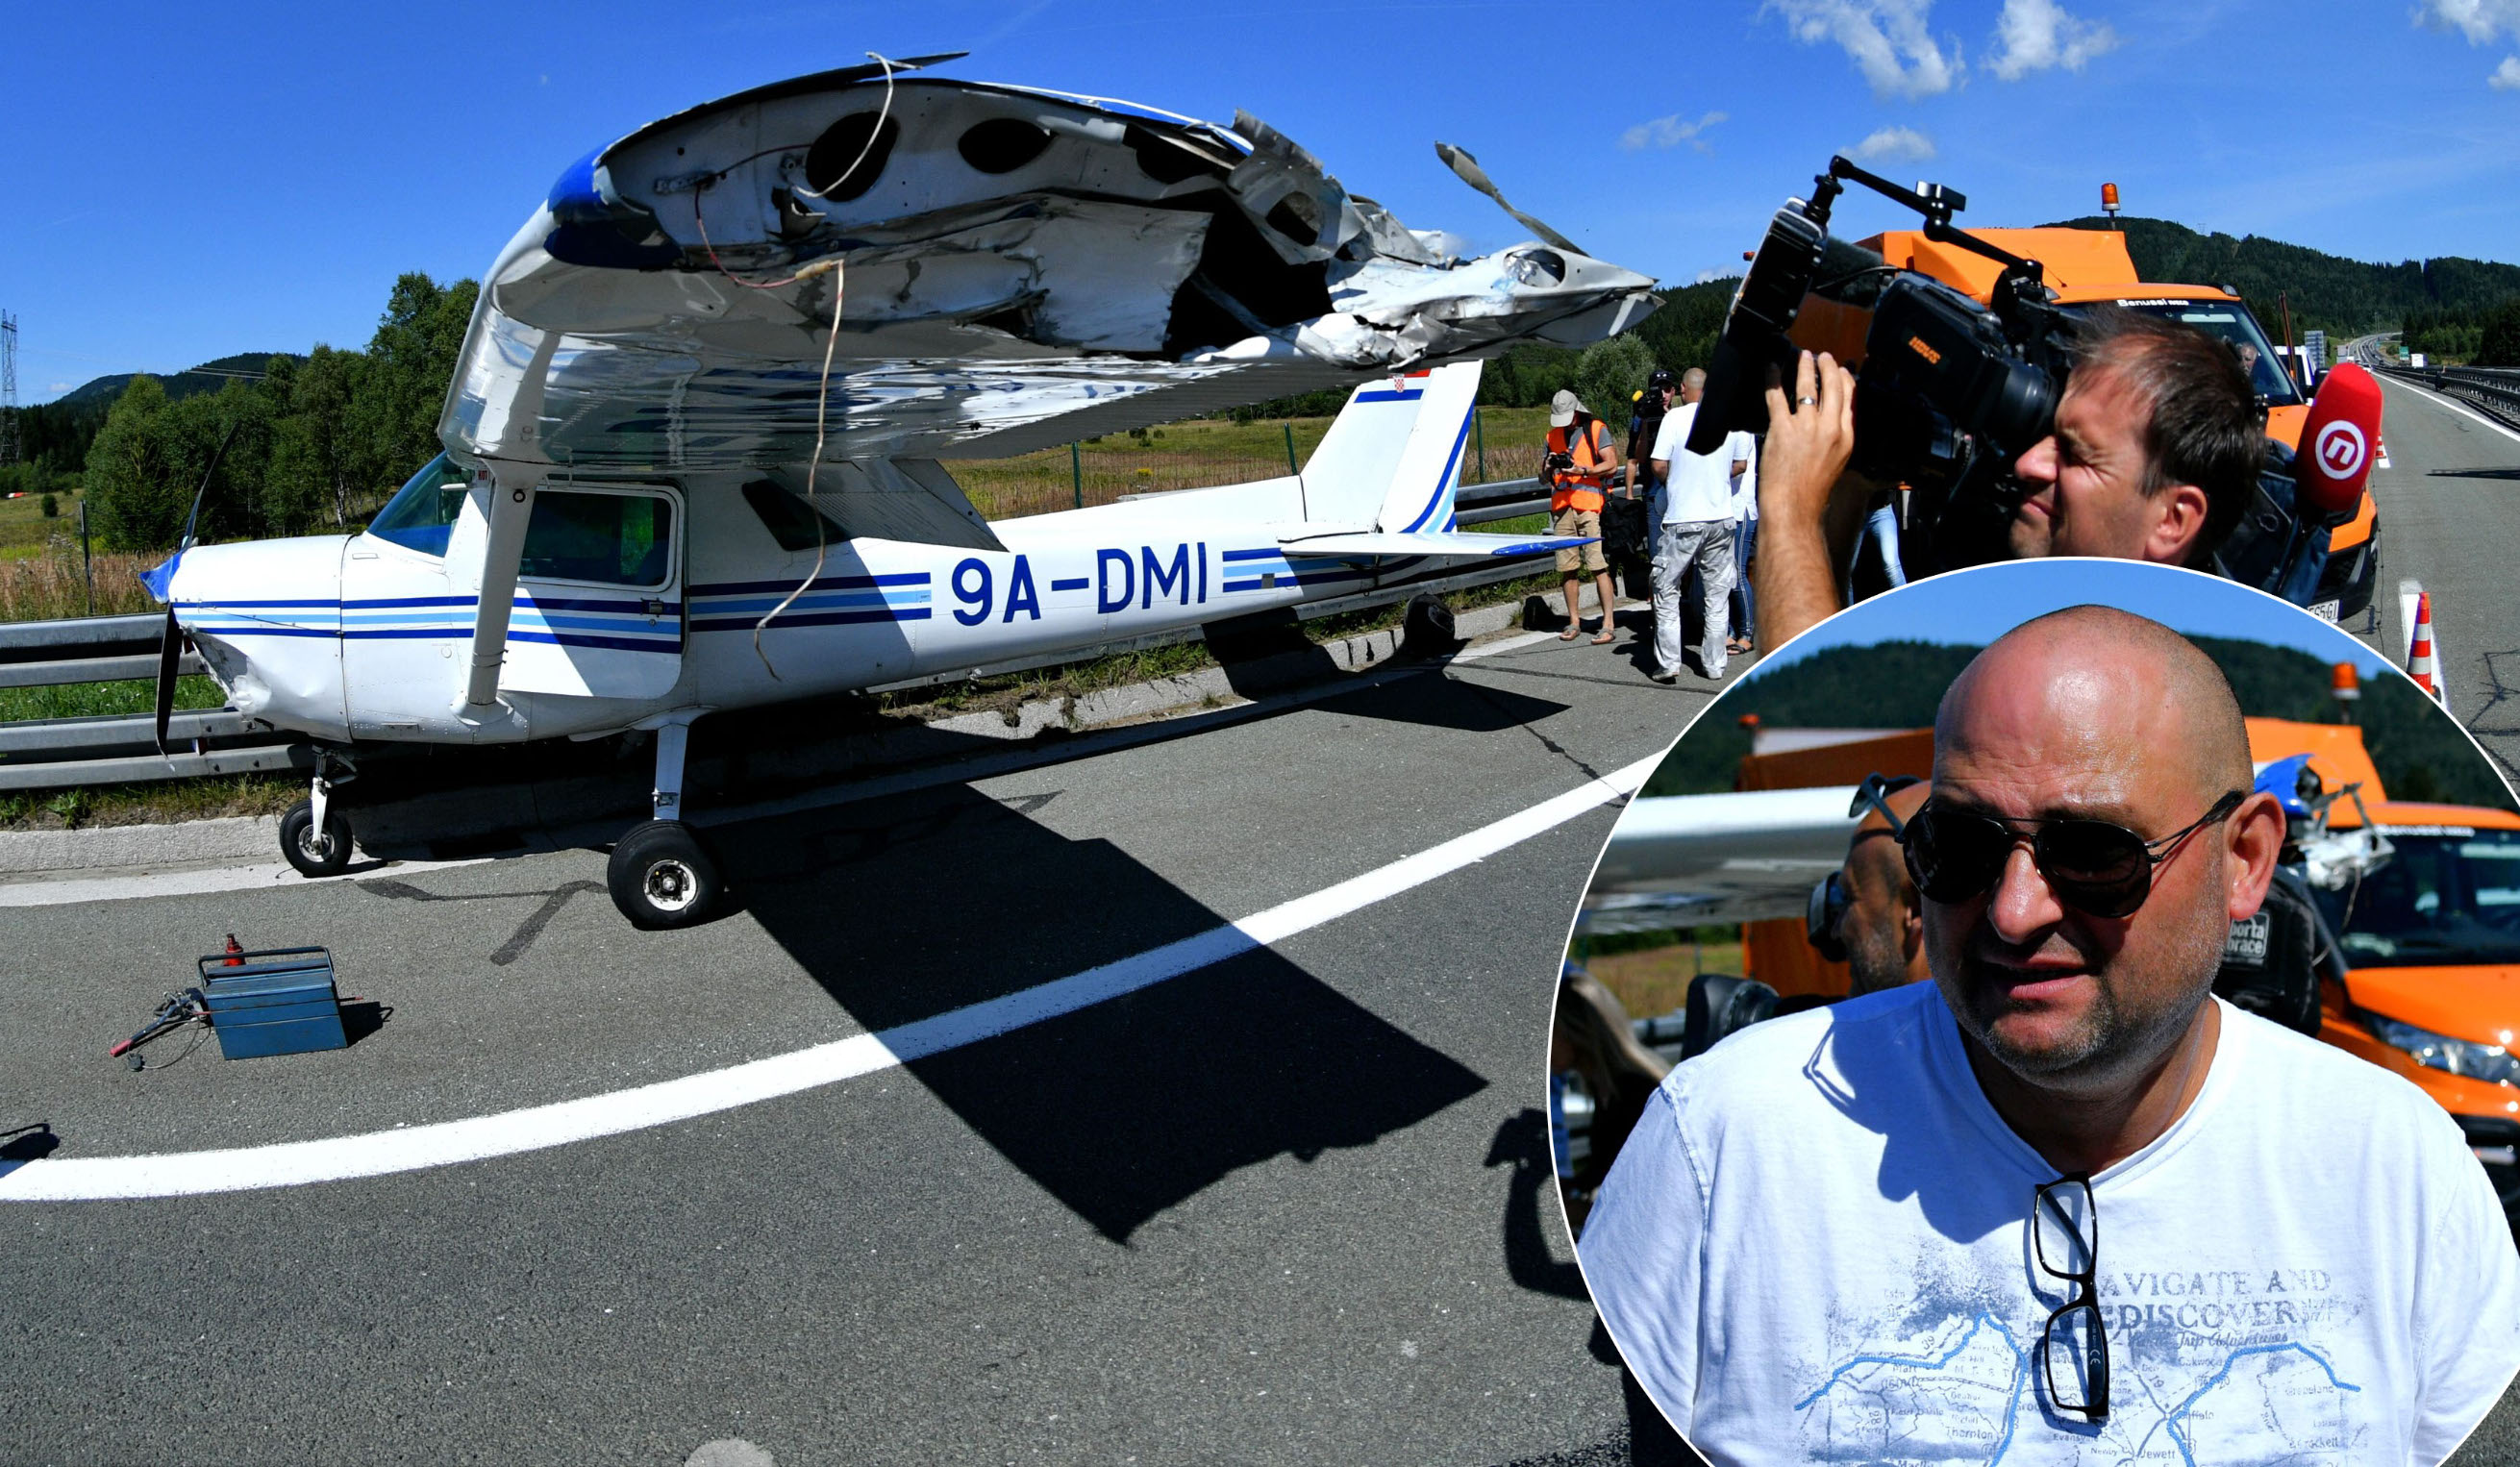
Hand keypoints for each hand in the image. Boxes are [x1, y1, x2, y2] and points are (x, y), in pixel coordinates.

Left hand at [1759, 350, 1856, 525]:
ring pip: (1807, 387)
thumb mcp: (1836, 461)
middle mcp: (1829, 429)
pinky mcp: (1782, 430)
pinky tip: (1771, 368)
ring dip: (1805, 367)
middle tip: (1823, 356)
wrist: (1794, 507)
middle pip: (1833, 387)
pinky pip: (1777, 397)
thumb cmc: (1811, 491)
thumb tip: (1828, 418)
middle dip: (1828, 367)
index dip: (1845, 379)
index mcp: (1846, 437)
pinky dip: (1773, 379)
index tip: (1840, 370)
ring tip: (1803, 356)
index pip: (1850, 398)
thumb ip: (1835, 437)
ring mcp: (1806, 428)